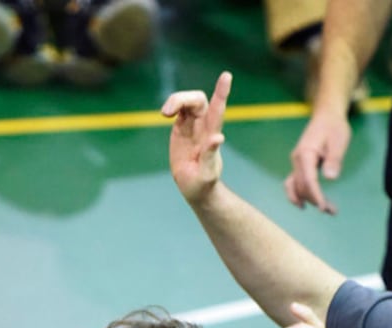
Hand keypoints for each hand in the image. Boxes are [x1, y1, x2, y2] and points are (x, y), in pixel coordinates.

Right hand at [161, 70, 231, 205]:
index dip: (221, 92)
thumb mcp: (207, 173)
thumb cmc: (203, 183)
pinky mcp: (181, 128)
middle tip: (168, 111)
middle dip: (183, 98)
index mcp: (211, 134)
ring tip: (164, 113)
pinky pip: (177, 109)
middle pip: (197, 100)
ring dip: (175, 101)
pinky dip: (171, 106)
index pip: (217, 109)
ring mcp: (191, 125)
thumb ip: (210, 156)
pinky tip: (165, 113)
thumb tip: (218, 138)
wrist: (195, 187)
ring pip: (185, 101)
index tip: (226, 76)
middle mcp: (203, 126)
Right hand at [284, 110, 352, 214]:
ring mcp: (296, 163)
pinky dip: (297, 195)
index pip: (308, 180)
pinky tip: (304, 205)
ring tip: (325, 210)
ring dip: (308, 200)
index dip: (315, 195)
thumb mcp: (338, 141)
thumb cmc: (334, 127)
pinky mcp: (299, 165)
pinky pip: (293, 183)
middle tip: (332, 211)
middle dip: (315, 200)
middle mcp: (297, 160)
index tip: (323, 207)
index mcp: (305, 154)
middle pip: (302, 186)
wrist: (326, 116)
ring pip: (297, 187)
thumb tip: (330, 177)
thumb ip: (334, 160)